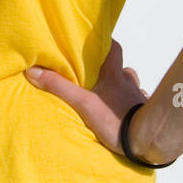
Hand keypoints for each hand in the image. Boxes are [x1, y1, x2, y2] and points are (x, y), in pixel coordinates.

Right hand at [23, 39, 150, 159]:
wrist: (149, 141)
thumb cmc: (117, 120)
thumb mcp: (83, 103)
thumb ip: (59, 87)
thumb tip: (33, 71)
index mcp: (114, 76)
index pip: (114, 49)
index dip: (106, 42)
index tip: (97, 41)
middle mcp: (129, 83)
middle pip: (123, 68)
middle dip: (111, 69)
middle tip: (99, 74)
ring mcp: (140, 98)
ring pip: (132, 86)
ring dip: (123, 86)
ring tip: (111, 94)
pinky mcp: (147, 114)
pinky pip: (141, 104)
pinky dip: (133, 104)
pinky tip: (128, 112)